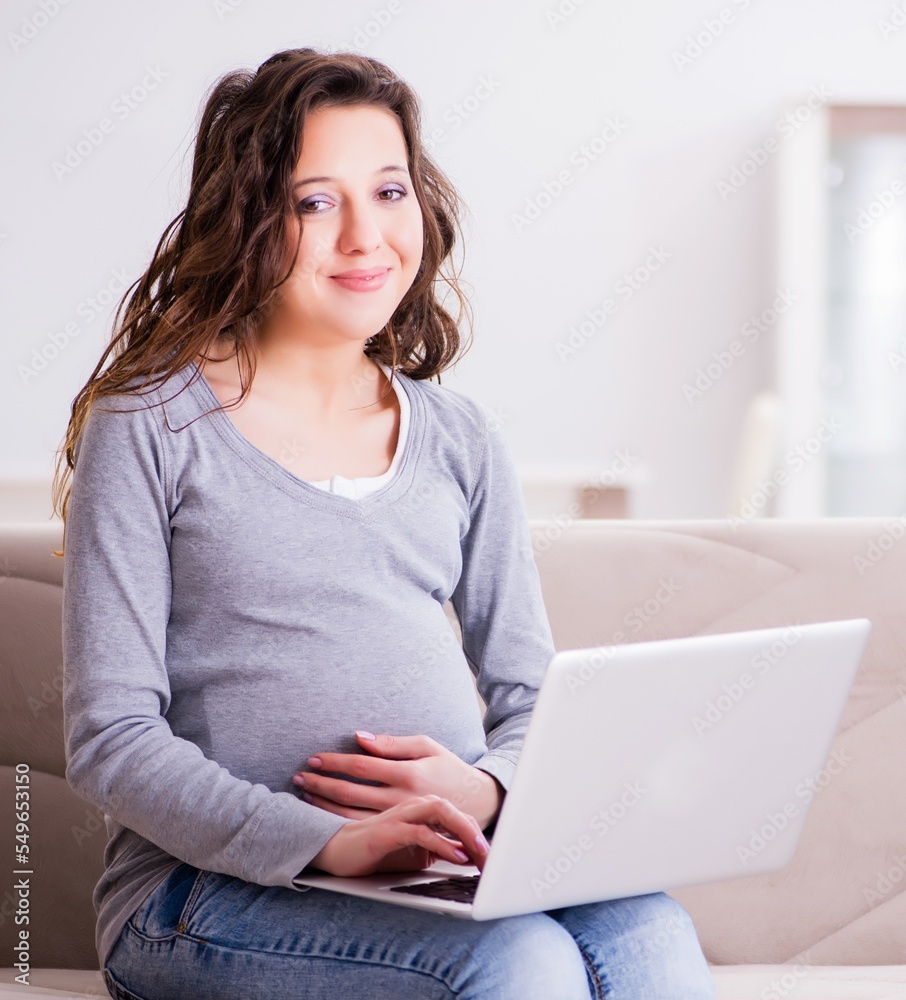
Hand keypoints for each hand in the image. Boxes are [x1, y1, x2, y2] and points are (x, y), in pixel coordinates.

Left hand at [292, 732, 503, 829]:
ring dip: (323, 804)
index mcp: (407, 773)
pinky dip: (337, 819)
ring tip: (304, 794)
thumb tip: (360, 737)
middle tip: (300, 776)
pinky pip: (361, 826)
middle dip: (321, 783)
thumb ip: (393, 743)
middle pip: (349, 791)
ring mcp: (398, 818)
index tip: (314, 758)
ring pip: (350, 814)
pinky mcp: (397, 831)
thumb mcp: (428, 746)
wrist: (475, 803)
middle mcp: (400, 798)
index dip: (335, 762)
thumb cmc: (449, 769)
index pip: (361, 766)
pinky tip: (323, 812)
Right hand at [307, 794, 490, 876]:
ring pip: (442, 813)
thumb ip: (438, 845)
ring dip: (466, 833)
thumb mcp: (414, 848)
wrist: (339, 849)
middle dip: (476, 831)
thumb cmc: (378, 846)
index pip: (456, 813)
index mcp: (421, 806)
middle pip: (453, 808)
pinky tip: (456, 856)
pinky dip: (442, 843)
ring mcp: (401, 814)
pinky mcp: (389, 829)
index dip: (476, 832)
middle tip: (494, 856)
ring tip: (482, 855)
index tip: (493, 856)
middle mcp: (414, 805)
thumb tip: (465, 856)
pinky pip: (422, 833)